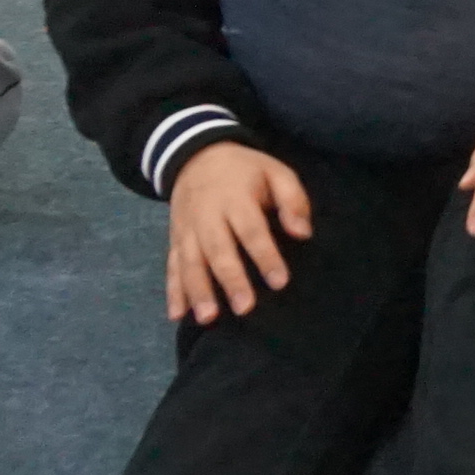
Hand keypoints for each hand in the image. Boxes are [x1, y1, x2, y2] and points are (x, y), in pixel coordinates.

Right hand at [168, 140, 312, 323]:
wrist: (196, 156)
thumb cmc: (246, 171)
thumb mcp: (276, 172)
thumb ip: (293, 199)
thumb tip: (303, 233)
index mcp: (235, 198)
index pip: (251, 230)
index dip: (265, 256)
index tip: (279, 282)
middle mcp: (207, 216)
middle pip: (218, 250)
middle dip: (230, 280)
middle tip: (245, 308)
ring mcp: (187, 230)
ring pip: (189, 263)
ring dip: (197, 291)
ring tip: (208, 318)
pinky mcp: (174, 240)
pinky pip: (171, 267)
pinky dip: (173, 292)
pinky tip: (177, 315)